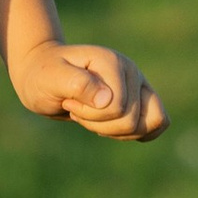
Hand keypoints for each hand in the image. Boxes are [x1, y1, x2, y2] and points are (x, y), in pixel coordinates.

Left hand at [12, 36, 165, 141]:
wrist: (42, 76)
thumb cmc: (43, 76)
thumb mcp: (51, 79)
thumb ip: (78, 84)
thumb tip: (108, 100)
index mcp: (113, 63)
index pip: (118, 108)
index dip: (90, 114)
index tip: (68, 102)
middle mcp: (131, 71)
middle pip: (132, 120)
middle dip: (98, 124)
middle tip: (76, 108)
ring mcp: (138, 85)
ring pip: (145, 126)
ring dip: (111, 130)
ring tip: (89, 114)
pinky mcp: (140, 99)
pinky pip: (155, 125)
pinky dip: (131, 134)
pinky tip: (106, 125)